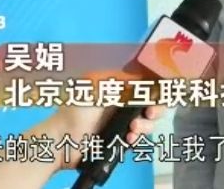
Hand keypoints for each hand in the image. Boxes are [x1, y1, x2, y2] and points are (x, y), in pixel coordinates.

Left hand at [45, 70, 167, 169]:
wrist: (62, 142)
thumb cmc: (76, 111)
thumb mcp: (98, 89)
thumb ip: (122, 84)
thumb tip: (145, 80)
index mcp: (115, 86)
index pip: (143, 83)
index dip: (155, 87)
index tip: (161, 92)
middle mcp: (121, 102)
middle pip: (150, 102)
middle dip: (154, 108)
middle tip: (150, 113)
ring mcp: (121, 121)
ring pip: (146, 121)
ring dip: (145, 125)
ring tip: (133, 129)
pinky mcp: (119, 138)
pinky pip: (138, 137)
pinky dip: (137, 138)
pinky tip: (129, 138)